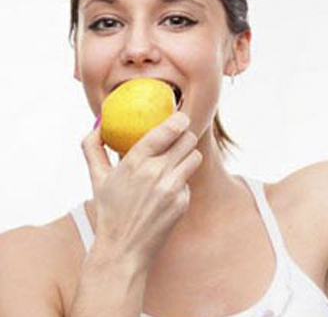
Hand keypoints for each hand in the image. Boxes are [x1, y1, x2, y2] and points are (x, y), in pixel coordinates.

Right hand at [81, 111, 201, 270]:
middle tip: (180, 137)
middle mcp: (155, 173)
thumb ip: (93, 148)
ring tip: (176, 161)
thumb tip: (98, 125)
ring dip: (188, 156)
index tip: (180, 117)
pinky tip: (167, 191)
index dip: (179, 119)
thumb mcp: (97, 179)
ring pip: (194, 156)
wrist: (123, 249)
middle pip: (187, 139)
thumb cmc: (110, 211)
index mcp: (134, 162)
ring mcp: (171, 188)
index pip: (167, 130)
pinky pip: (189, 181)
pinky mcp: (182, 201)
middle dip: (185, 136)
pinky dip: (181, 182)